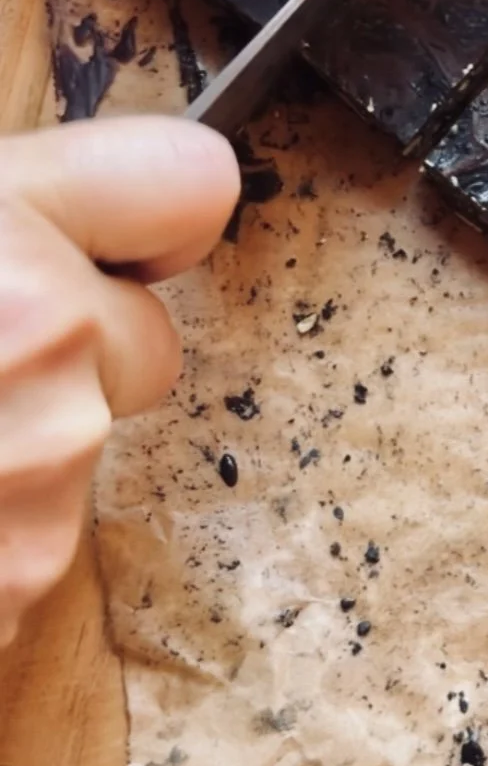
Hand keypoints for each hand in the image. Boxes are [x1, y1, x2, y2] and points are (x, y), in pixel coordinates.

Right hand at [0, 116, 238, 646]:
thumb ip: (12, 216)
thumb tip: (58, 223)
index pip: (193, 181)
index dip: (146, 220)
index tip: (108, 245)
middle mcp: (46, 337)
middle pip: (145, 344)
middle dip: (69, 361)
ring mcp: (42, 472)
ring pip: (80, 454)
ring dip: (9, 459)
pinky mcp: (16, 584)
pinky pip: (27, 546)